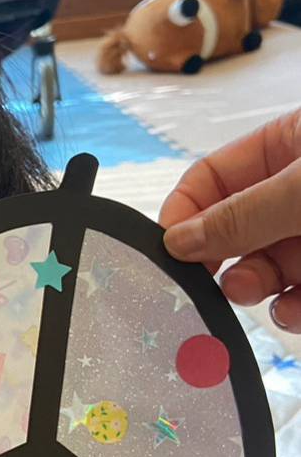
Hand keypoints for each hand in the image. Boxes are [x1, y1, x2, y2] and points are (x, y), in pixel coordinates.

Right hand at [160, 110, 300, 330]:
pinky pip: (300, 294)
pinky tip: (293, 311)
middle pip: (235, 230)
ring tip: (255, 293)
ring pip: (268, 268)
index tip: (168, 249)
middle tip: (210, 281)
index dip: (185, 212)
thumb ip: (243, 215)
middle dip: (221, 259)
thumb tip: (181, 239)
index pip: (213, 178)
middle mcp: (297, 190)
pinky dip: (292, 309)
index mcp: (287, 146)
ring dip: (255, 287)